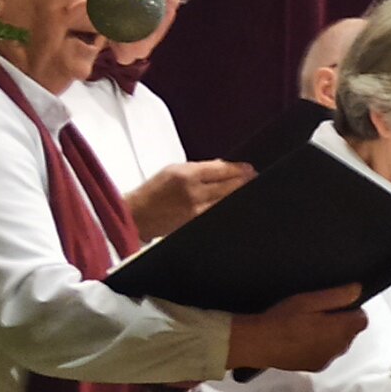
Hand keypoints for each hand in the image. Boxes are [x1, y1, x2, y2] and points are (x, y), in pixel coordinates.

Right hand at [127, 157, 252, 239]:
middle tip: (253, 178)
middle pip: (229, 187)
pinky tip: (230, 203)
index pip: (221, 170)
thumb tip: (222, 167)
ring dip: (238, 195)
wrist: (137, 215)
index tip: (249, 169)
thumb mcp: (173, 170)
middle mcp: (193, 194)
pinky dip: (225, 207)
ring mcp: (196, 212)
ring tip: (246, 189)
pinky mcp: (196, 225)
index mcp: (186, 175)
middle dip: (244, 182)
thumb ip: (199, 168)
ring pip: (226, 202)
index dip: (238, 169)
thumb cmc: (152, 191)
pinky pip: (217, 214)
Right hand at [227, 286, 366, 372]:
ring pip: (338, 344)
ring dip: (330, 336)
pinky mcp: (315, 367)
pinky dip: (319, 347)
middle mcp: (339, 347)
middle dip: (341, 322)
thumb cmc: (284, 318)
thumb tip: (358, 290)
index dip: (351, 310)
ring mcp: (327, 359)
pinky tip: (302, 340)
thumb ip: (337, 296)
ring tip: (307, 326)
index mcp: (341, 329)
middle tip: (318, 313)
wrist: (259, 344)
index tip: (335, 305)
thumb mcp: (310, 300)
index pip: (362, 319)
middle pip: (350, 332)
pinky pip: (325, 354)